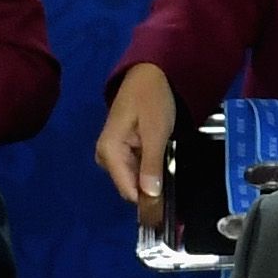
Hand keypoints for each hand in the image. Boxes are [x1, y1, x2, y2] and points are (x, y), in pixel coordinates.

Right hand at [94, 64, 176, 230]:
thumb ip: (152, 164)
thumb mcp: (157, 131)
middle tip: (173, 173)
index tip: (169, 204)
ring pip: (134, 178)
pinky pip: (135, 167)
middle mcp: (104, 157)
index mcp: (109, 152)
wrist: (149, 73)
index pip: (127, 189)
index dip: (148, 199)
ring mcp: (111, 154)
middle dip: (151, 185)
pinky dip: (149, 166)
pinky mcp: (119, 149)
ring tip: (168, 160)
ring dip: (152, 174)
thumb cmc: (152, 98)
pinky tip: (160, 156)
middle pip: (130, 185)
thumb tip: (150, 195)